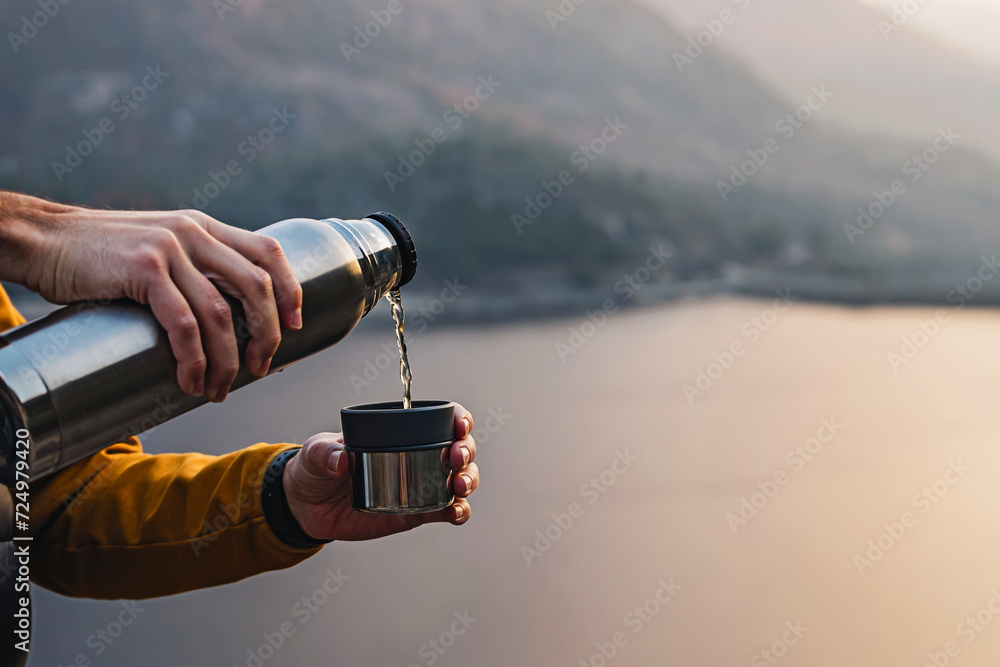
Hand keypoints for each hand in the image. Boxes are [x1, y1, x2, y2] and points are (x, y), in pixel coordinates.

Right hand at [5, 194, 301, 401]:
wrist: (43, 238)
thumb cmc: (100, 253)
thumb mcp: (159, 245)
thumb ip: (192, 265)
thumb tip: (227, 313)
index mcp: (204, 227)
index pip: (268, 252)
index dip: (290, 290)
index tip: (295, 326)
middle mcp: (194, 233)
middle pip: (255, 287)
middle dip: (266, 335)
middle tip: (259, 368)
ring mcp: (169, 249)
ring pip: (220, 313)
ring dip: (226, 360)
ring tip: (217, 389)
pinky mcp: (143, 270)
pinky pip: (183, 323)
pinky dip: (193, 358)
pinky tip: (190, 379)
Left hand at [283, 404, 478, 540]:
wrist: (308, 506)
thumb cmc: (316, 467)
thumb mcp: (315, 452)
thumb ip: (324, 453)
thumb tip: (341, 461)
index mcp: (401, 432)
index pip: (442, 419)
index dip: (459, 419)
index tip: (459, 426)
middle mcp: (419, 455)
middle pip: (460, 448)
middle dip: (467, 451)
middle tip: (456, 458)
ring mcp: (420, 484)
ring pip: (460, 479)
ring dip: (468, 480)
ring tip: (458, 487)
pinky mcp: (417, 512)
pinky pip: (446, 511)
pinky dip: (458, 512)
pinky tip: (455, 513)